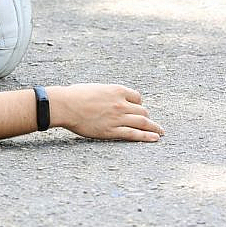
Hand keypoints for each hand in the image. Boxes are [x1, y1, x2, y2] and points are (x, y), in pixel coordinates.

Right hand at [50, 84, 164, 141]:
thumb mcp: (95, 88)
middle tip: (149, 122)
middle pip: (142, 111)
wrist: (65, 105)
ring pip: (142, 122)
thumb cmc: (74, 95)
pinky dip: (146, 137)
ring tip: (160, 132)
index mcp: (116, 90)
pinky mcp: (112, 131)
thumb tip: (110, 98)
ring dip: (153, 128)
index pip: (137, 97)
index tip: (138, 108)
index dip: (139, 104)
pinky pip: (134, 134)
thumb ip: (107, 93)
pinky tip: (155, 138)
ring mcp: (118, 118)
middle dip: (146, 117)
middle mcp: (120, 103)